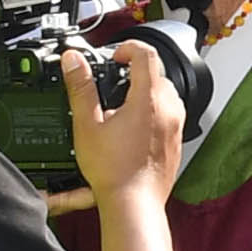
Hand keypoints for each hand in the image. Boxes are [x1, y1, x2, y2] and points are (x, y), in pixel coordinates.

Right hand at [63, 38, 185, 205]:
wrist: (134, 202)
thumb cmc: (113, 170)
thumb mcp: (87, 124)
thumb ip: (81, 88)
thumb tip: (74, 60)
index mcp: (149, 99)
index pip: (146, 54)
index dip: (128, 48)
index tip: (114, 56)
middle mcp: (169, 109)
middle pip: (156, 73)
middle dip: (133, 72)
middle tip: (111, 82)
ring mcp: (176, 126)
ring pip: (164, 94)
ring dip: (144, 91)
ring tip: (119, 107)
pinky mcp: (177, 140)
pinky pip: (168, 114)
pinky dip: (151, 111)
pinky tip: (130, 128)